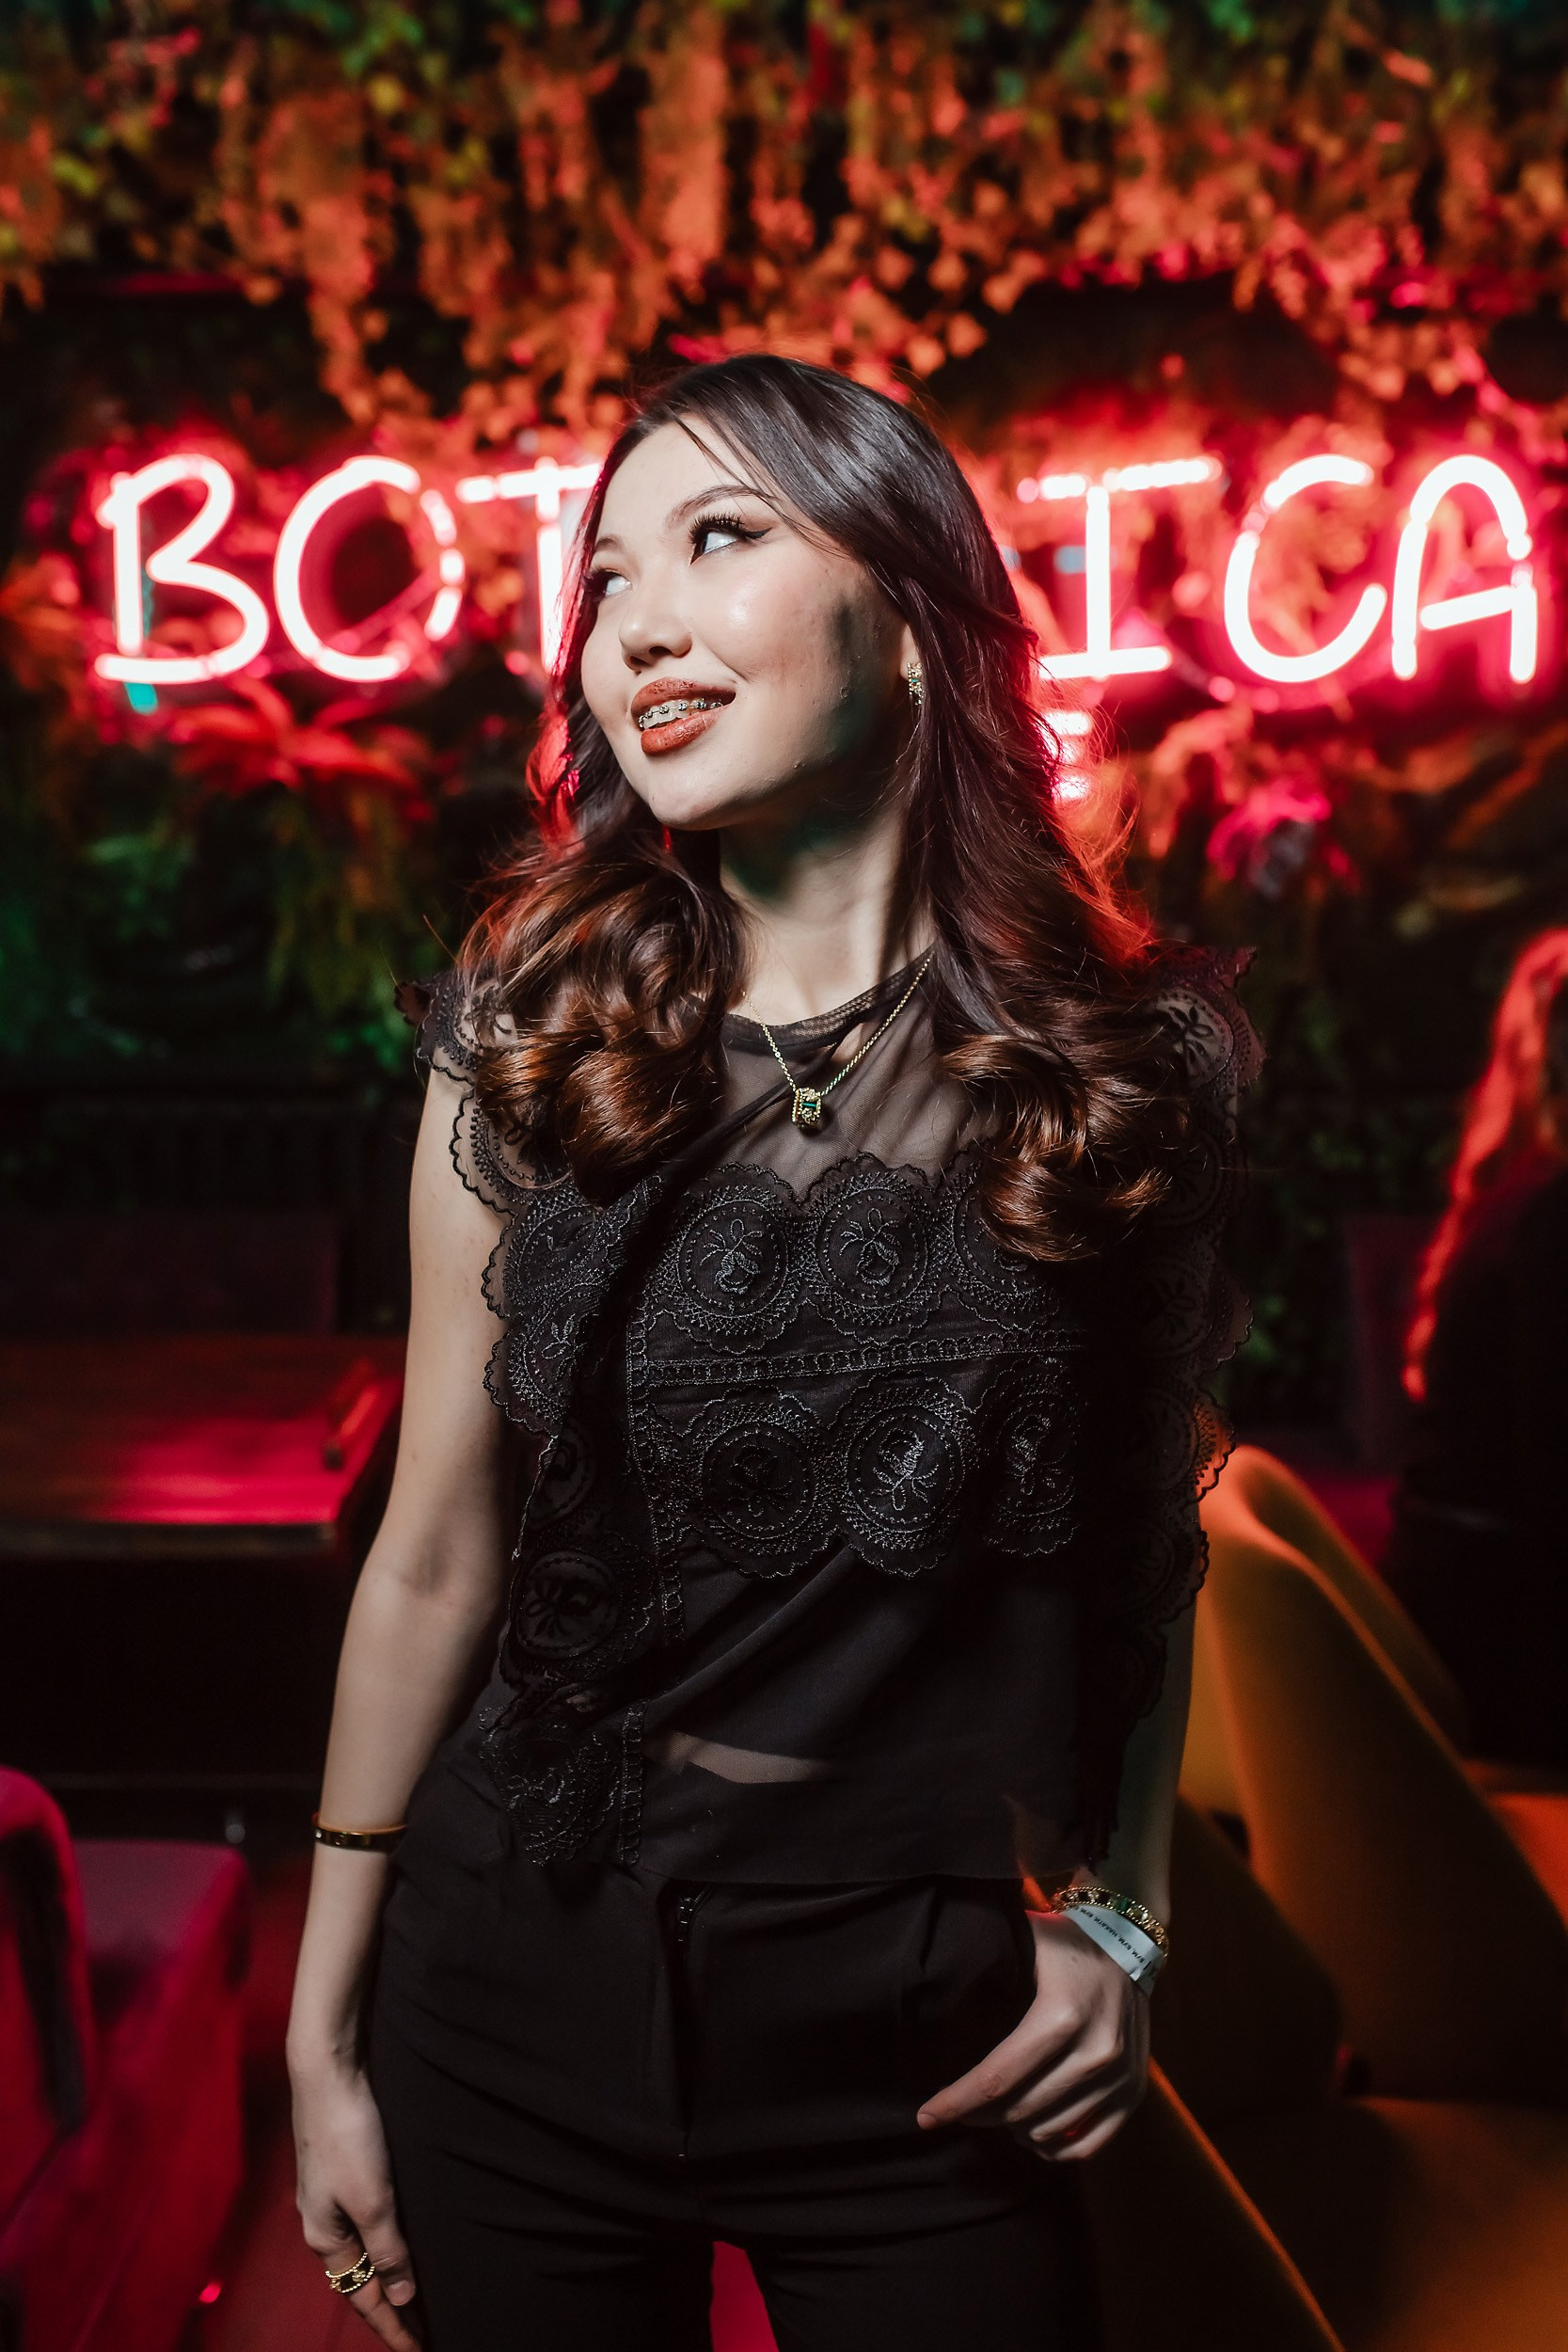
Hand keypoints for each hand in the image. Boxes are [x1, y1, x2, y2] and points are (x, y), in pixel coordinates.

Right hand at [291, 2050, 421, 2346]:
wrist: (327, 2071)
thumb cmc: (348, 2135)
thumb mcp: (373, 2199)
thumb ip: (388, 2249)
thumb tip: (403, 2296)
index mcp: (325, 2238)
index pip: (363, 2299)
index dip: (393, 2328)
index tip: (421, 2351)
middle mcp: (323, 2222)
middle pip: (359, 2279)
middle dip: (389, 2307)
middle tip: (424, 2329)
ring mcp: (330, 2195)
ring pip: (362, 2249)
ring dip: (387, 2273)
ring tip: (418, 2292)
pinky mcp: (342, 2168)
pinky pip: (366, 2221)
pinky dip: (385, 2241)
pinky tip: (402, 2235)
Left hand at [915, 1908, 1149, 2160]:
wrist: (1128, 1941)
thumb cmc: (1064, 1942)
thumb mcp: (1023, 1943)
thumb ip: (985, 1971)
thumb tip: (930, 1998)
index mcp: (1061, 2016)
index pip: (997, 2078)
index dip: (956, 2102)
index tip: (925, 2116)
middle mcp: (1095, 2052)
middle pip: (1019, 2110)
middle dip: (978, 2115)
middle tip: (958, 2109)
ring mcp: (1119, 2077)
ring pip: (1050, 2132)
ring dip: (1014, 2131)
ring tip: (994, 2114)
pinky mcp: (1134, 2093)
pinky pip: (1088, 2145)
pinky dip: (1054, 2149)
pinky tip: (1031, 2133)